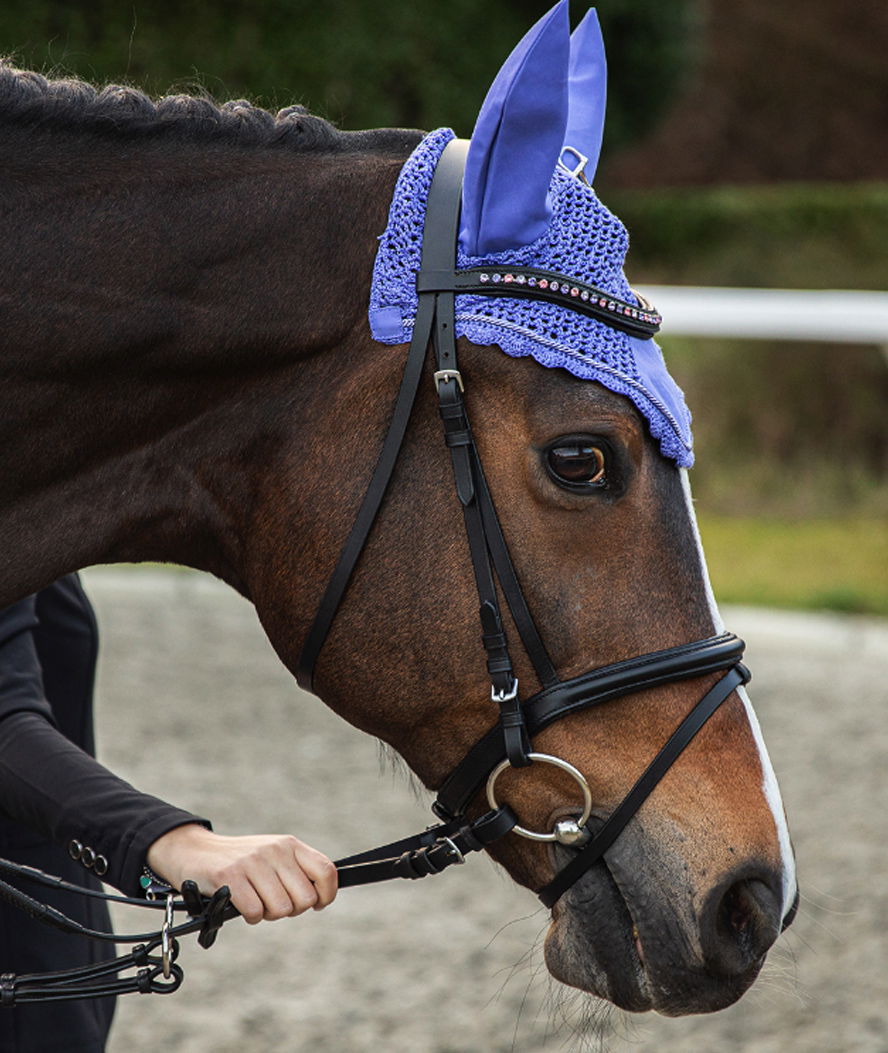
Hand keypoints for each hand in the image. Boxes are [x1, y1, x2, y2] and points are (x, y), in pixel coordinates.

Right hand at [146, 824, 337, 923]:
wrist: (195, 852)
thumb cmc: (240, 861)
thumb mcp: (273, 856)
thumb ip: (297, 871)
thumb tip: (322, 896)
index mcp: (289, 845)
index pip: (325, 870)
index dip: (326, 895)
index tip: (316, 905)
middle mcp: (274, 850)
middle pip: (305, 898)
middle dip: (291, 910)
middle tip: (273, 903)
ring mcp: (252, 862)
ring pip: (281, 908)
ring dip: (268, 914)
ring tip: (255, 901)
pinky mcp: (230, 876)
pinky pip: (255, 912)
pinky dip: (250, 916)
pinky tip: (240, 905)